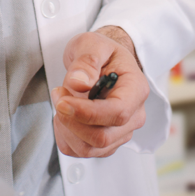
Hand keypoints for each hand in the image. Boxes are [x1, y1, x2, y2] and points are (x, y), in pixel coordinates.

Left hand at [51, 26, 148, 158]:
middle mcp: (133, 116)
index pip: (118, 113)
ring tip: (62, 100)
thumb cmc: (103, 53)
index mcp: (135, 90)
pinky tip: (65, 115)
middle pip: (102, 137)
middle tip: (59, 94)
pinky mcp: (105, 143)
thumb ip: (87, 61)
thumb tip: (79, 83)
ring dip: (66, 128)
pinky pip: (80, 151)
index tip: (63, 102)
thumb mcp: (93, 44)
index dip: (88, 113)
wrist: (104, 62)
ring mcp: (120, 133)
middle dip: (71, 120)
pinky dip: (65, 136)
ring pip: (89, 148)